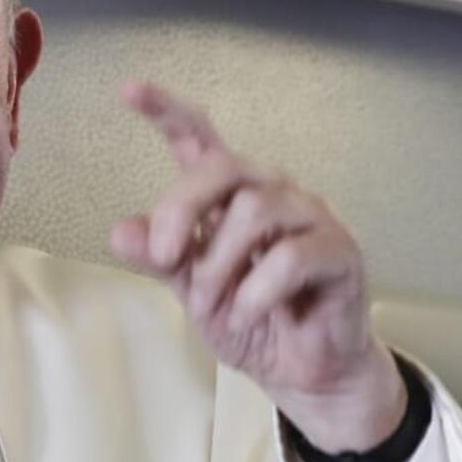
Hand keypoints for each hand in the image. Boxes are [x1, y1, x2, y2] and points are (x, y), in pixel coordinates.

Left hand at [109, 80, 406, 461]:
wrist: (300, 372)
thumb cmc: (248, 319)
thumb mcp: (190, 289)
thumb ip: (160, 258)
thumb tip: (121, 232)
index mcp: (229, 194)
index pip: (199, 138)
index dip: (165, 110)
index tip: (129, 89)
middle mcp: (270, 192)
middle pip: (222, 166)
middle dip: (181, 210)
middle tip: (166, 259)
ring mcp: (309, 218)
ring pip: (253, 210)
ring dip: (220, 264)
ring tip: (215, 301)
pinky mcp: (339, 252)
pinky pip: (289, 256)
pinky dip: (256, 291)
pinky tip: (248, 312)